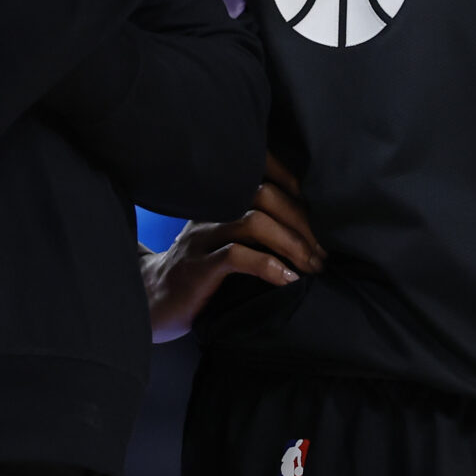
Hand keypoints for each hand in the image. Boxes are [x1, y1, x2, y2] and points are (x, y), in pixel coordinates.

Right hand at [143, 156, 325, 342]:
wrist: (152, 301)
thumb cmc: (201, 272)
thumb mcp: (227, 243)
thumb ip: (256, 230)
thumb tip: (311, 232)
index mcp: (222, 201)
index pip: (260, 174)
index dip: (294, 183)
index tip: (323, 211)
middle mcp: (212, 211)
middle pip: (265, 195)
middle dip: (303, 223)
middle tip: (323, 253)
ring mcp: (203, 237)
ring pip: (254, 222)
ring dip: (292, 244)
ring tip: (312, 267)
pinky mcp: (198, 267)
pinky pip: (236, 256)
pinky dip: (269, 266)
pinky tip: (288, 280)